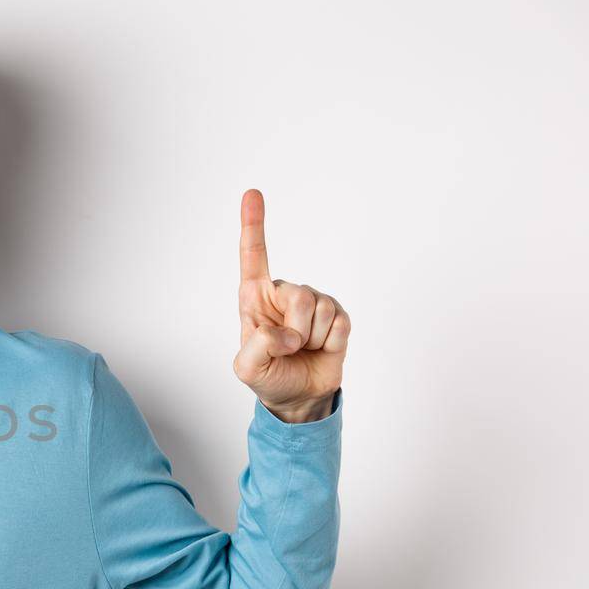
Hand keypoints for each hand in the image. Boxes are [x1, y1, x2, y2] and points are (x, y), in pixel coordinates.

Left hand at [232, 189, 350, 422]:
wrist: (298, 396)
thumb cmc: (268, 375)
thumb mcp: (247, 368)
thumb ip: (259, 347)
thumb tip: (288, 333)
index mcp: (255, 298)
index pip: (253, 256)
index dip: (253, 224)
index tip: (252, 192)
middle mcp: (284, 294)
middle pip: (299, 296)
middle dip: (295, 331)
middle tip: (289, 348)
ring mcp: (313, 302)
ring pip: (321, 310)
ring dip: (313, 339)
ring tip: (304, 349)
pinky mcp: (338, 315)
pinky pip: (340, 324)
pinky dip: (332, 343)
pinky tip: (322, 348)